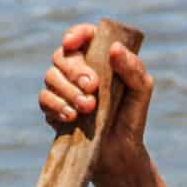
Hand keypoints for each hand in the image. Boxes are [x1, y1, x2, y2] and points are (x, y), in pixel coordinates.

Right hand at [37, 21, 153, 181]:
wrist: (120, 151)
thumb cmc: (132, 116)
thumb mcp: (141, 90)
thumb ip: (133, 68)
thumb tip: (114, 49)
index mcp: (98, 57)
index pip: (82, 36)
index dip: (75, 35)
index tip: (72, 44)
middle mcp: (77, 69)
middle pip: (61, 56)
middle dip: (75, 70)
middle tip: (93, 87)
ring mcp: (63, 89)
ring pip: (51, 77)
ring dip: (68, 91)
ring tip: (88, 108)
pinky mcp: (53, 109)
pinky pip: (44, 100)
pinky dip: (56, 106)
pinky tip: (72, 117)